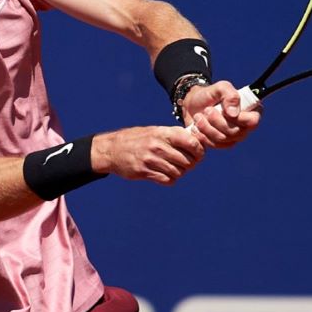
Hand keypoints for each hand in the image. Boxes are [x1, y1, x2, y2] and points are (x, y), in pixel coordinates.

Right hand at [91, 126, 205, 184]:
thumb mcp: (154, 131)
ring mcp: (150, 159)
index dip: (199, 150)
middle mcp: (157, 146)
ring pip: (178, 172)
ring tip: (174, 169)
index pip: (191, 142)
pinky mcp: (144, 172)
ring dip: (179, 173)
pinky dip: (170, 180)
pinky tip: (165, 175)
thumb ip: (173, 135)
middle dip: (190, 165)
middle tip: (187, 164)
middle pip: (187, 160)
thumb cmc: (137, 139)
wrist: (112, 149)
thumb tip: (196, 139)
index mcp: (162, 133)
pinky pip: (166, 180)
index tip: (198, 154)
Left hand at [181, 81, 261, 147]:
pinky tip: (197, 127)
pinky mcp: (222, 144)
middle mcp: (245, 126)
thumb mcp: (219, 88)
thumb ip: (230, 95)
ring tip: (198, 117)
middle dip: (217, 121)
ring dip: (207, 127)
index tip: (223, 111)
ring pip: (223, 139)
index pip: (253, 121)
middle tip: (206, 110)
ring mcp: (234, 137)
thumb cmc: (209, 94)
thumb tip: (234, 114)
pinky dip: (203, 135)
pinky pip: (215, 145)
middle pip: (236, 132)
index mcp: (250, 111)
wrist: (192, 105)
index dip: (238, 119)